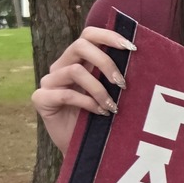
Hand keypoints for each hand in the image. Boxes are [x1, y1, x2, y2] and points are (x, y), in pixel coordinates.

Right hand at [31, 26, 134, 154]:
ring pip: (75, 70)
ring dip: (99, 89)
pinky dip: (87, 103)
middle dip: (105, 62)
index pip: (89, 35)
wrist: (85, 147)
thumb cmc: (102, 119)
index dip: (109, 35)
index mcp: (78, 60)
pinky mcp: (41, 99)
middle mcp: (61, 66)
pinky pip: (66, 94)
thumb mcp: (112, 94)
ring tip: (112, 106)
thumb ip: (116, 76)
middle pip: (80, 45)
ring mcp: (49, 82)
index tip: (131, 47)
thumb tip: (142, 61)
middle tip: (122, 83)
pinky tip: (100, 113)